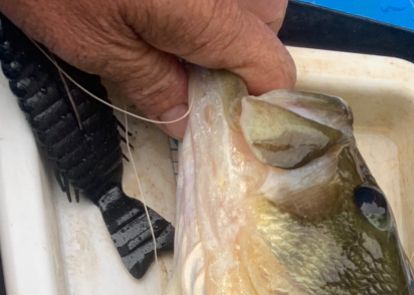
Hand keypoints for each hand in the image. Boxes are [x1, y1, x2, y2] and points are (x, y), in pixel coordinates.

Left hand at [0, 0, 294, 136]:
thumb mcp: (94, 44)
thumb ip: (149, 83)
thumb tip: (181, 115)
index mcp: (210, 13)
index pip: (272, 70)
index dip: (254, 101)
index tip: (225, 116)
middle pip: (266, 21)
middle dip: (237, 47)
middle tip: (187, 67)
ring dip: (223, 12)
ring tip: (171, 24)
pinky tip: (162, 1)